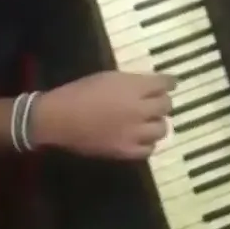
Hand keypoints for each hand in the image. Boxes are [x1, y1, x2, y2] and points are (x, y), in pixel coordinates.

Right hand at [30, 71, 174, 159]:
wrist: (59, 118)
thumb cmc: (79, 92)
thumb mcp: (107, 77)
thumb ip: (130, 82)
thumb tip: (147, 86)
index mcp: (134, 87)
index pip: (164, 83)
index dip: (169, 83)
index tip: (170, 83)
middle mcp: (139, 109)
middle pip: (166, 106)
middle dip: (162, 102)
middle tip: (156, 103)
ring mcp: (134, 132)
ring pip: (161, 129)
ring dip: (157, 123)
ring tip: (149, 122)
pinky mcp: (126, 151)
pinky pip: (148, 149)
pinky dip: (148, 143)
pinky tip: (141, 139)